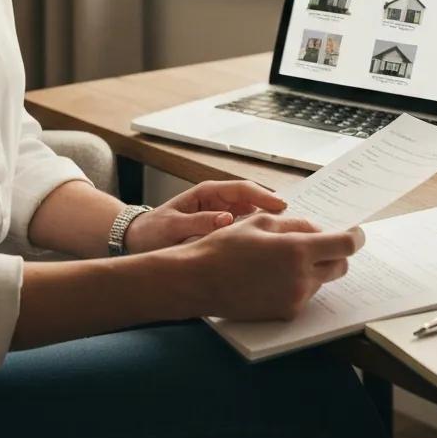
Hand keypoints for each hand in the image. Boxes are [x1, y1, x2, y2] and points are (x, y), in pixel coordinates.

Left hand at [122, 179, 286, 254]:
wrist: (140, 242)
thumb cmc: (154, 231)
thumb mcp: (173, 226)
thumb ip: (199, 223)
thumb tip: (226, 220)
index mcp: (207, 193)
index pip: (242, 189)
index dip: (263, 195)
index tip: (281, 206)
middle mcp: (218, 201)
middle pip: (253, 200)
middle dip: (274, 209)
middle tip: (296, 221)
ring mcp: (222, 215)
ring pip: (253, 216)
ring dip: (270, 224)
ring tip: (291, 235)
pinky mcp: (222, 230)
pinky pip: (245, 230)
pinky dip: (259, 235)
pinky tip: (272, 248)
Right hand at [179, 212, 364, 321]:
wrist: (200, 280)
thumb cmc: (225, 246)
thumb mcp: (259, 222)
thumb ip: (295, 224)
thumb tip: (317, 230)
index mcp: (297, 250)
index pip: (344, 245)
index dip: (354, 237)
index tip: (355, 233)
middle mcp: (302, 278)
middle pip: (340, 266)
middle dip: (334, 253)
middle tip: (317, 244)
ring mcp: (295, 299)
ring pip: (321, 280)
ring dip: (313, 268)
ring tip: (282, 259)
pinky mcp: (286, 313)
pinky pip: (304, 295)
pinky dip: (298, 283)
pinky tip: (273, 276)